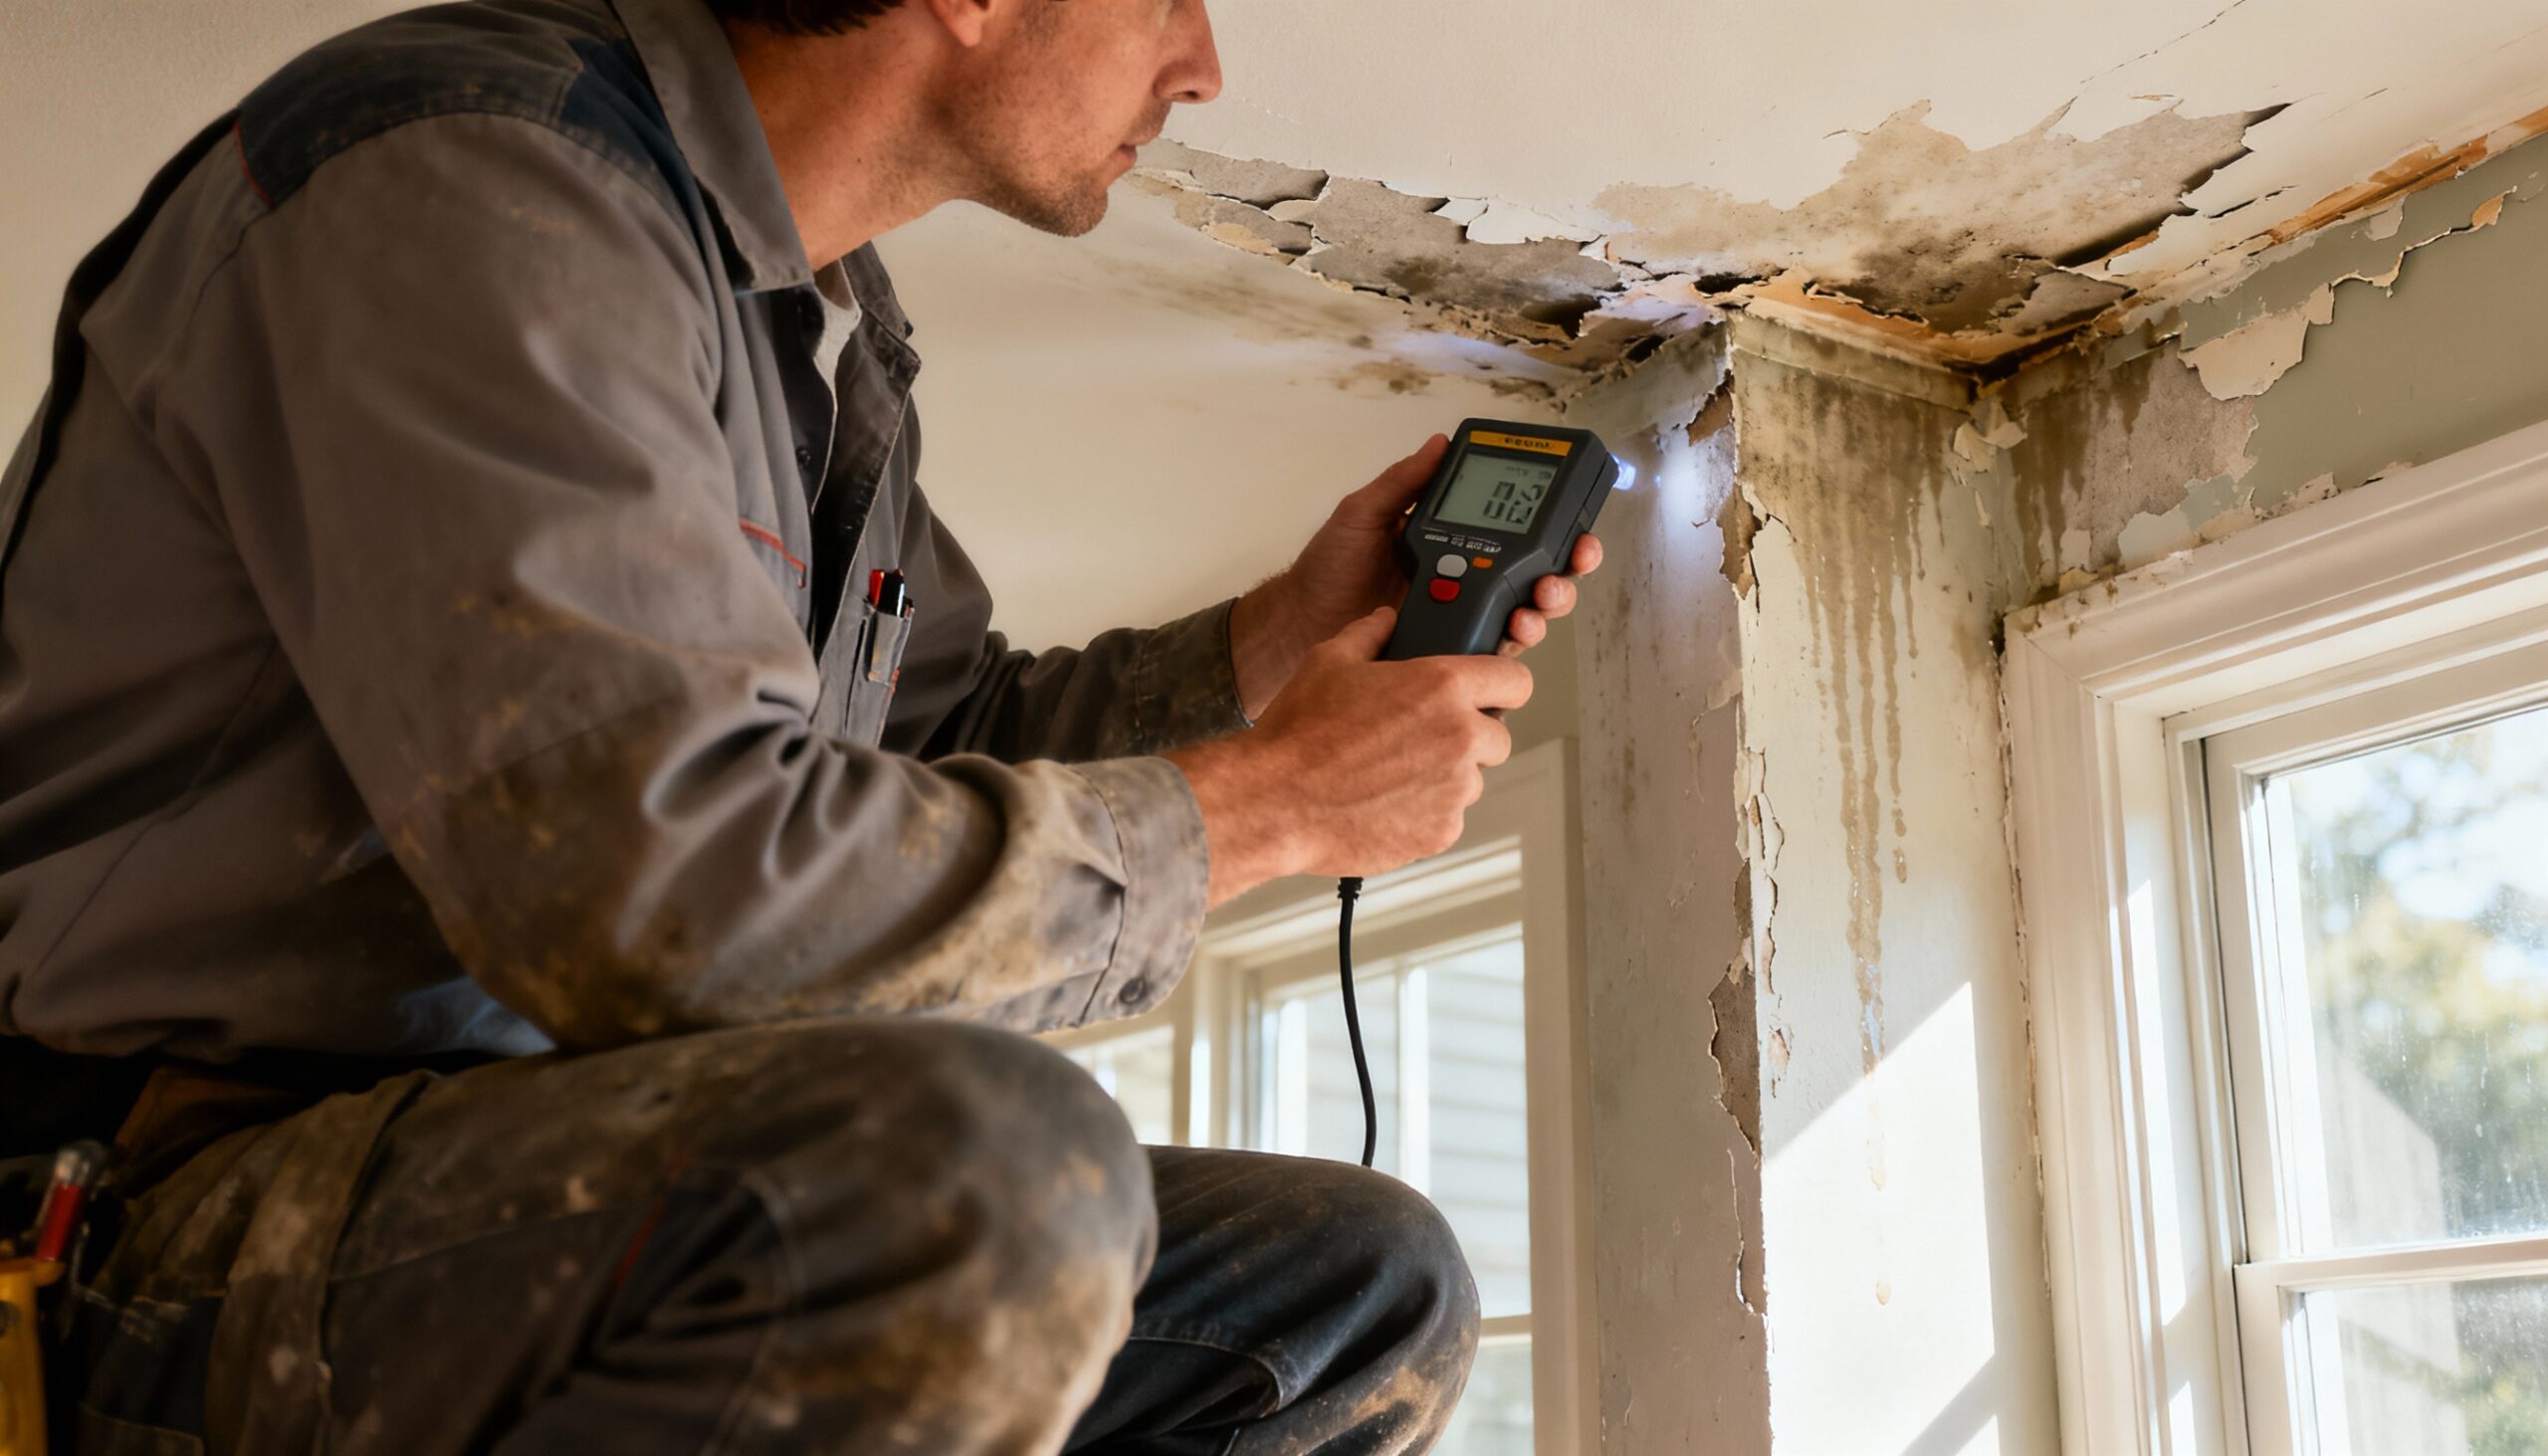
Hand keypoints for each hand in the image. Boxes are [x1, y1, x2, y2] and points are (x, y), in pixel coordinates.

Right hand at [1171, 607, 1532, 904]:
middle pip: (1499, 736)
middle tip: (1424, 736)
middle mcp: (1460, 738)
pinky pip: (1448, 817)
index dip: (1503, 685)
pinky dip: (1425, 811)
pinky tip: (1383, 800)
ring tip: (1391, 771)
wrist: (1274, 801)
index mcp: (1443, 686)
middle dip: (1471, 735)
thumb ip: (1370, 633)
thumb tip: (1385, 620)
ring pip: (1473, 779)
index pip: (1516, 680)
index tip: (1490, 693)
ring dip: (1446, 775)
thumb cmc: (1300, 732)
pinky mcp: (1441, 832)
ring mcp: (1455, 791)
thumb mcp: (1330, 660)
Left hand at [1229, 436, 1604, 711]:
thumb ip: (1404, 482)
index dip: (1552, 524)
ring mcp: (1462, 614)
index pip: (1516, 528)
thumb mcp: (1364, 512)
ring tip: (1536, 604)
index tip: (1572, 518)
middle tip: (1569, 566)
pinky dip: (1511, 644)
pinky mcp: (1451, 650)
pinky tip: (1512, 633)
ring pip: (1525, 613)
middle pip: (1537, 573)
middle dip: (1566, 570)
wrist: (1304, 621)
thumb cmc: (1329, 567)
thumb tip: (1439, 444)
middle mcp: (1468, 576)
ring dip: (1545, 608)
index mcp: (1455, 537)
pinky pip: (1492, 650)